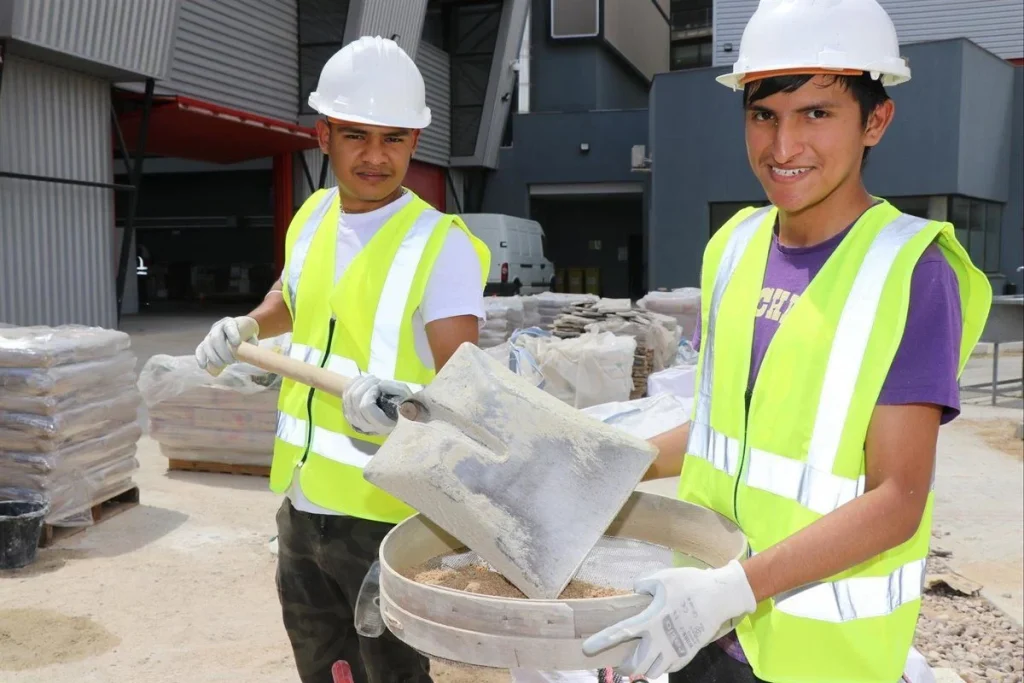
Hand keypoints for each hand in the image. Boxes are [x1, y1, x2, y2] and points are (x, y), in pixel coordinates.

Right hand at [195, 316, 258, 375]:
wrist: (241, 329)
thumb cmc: (247, 335)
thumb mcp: (252, 337)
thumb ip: (250, 344)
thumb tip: (247, 355)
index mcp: (231, 322)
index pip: (229, 326)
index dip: (232, 334)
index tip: (236, 343)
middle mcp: (218, 327)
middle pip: (216, 337)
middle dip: (222, 351)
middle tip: (231, 361)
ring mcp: (210, 334)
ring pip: (207, 344)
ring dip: (213, 357)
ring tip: (221, 365)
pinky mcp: (205, 343)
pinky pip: (200, 349)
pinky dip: (200, 358)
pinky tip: (203, 366)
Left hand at [342, 374, 413, 434]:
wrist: (395, 417)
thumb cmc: (403, 407)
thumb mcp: (406, 397)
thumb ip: (396, 390)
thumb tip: (379, 385)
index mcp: (381, 423)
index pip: (365, 406)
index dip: (371, 391)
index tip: (380, 385)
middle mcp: (365, 424)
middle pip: (355, 398)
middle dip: (365, 383)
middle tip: (376, 379)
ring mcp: (355, 420)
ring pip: (348, 396)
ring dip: (359, 382)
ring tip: (371, 379)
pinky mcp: (349, 414)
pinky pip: (344, 395)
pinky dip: (352, 384)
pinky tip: (361, 380)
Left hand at [582, 560, 755, 679]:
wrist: (721, 597)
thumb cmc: (690, 585)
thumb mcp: (663, 578)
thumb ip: (643, 585)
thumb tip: (636, 591)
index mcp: (651, 619)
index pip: (620, 633)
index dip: (602, 641)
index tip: (587, 648)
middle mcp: (661, 639)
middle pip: (635, 666)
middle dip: (624, 667)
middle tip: (619, 662)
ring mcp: (676, 650)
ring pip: (652, 673)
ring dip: (642, 670)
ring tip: (638, 663)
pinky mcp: (688, 654)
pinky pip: (669, 669)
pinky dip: (661, 667)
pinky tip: (659, 658)